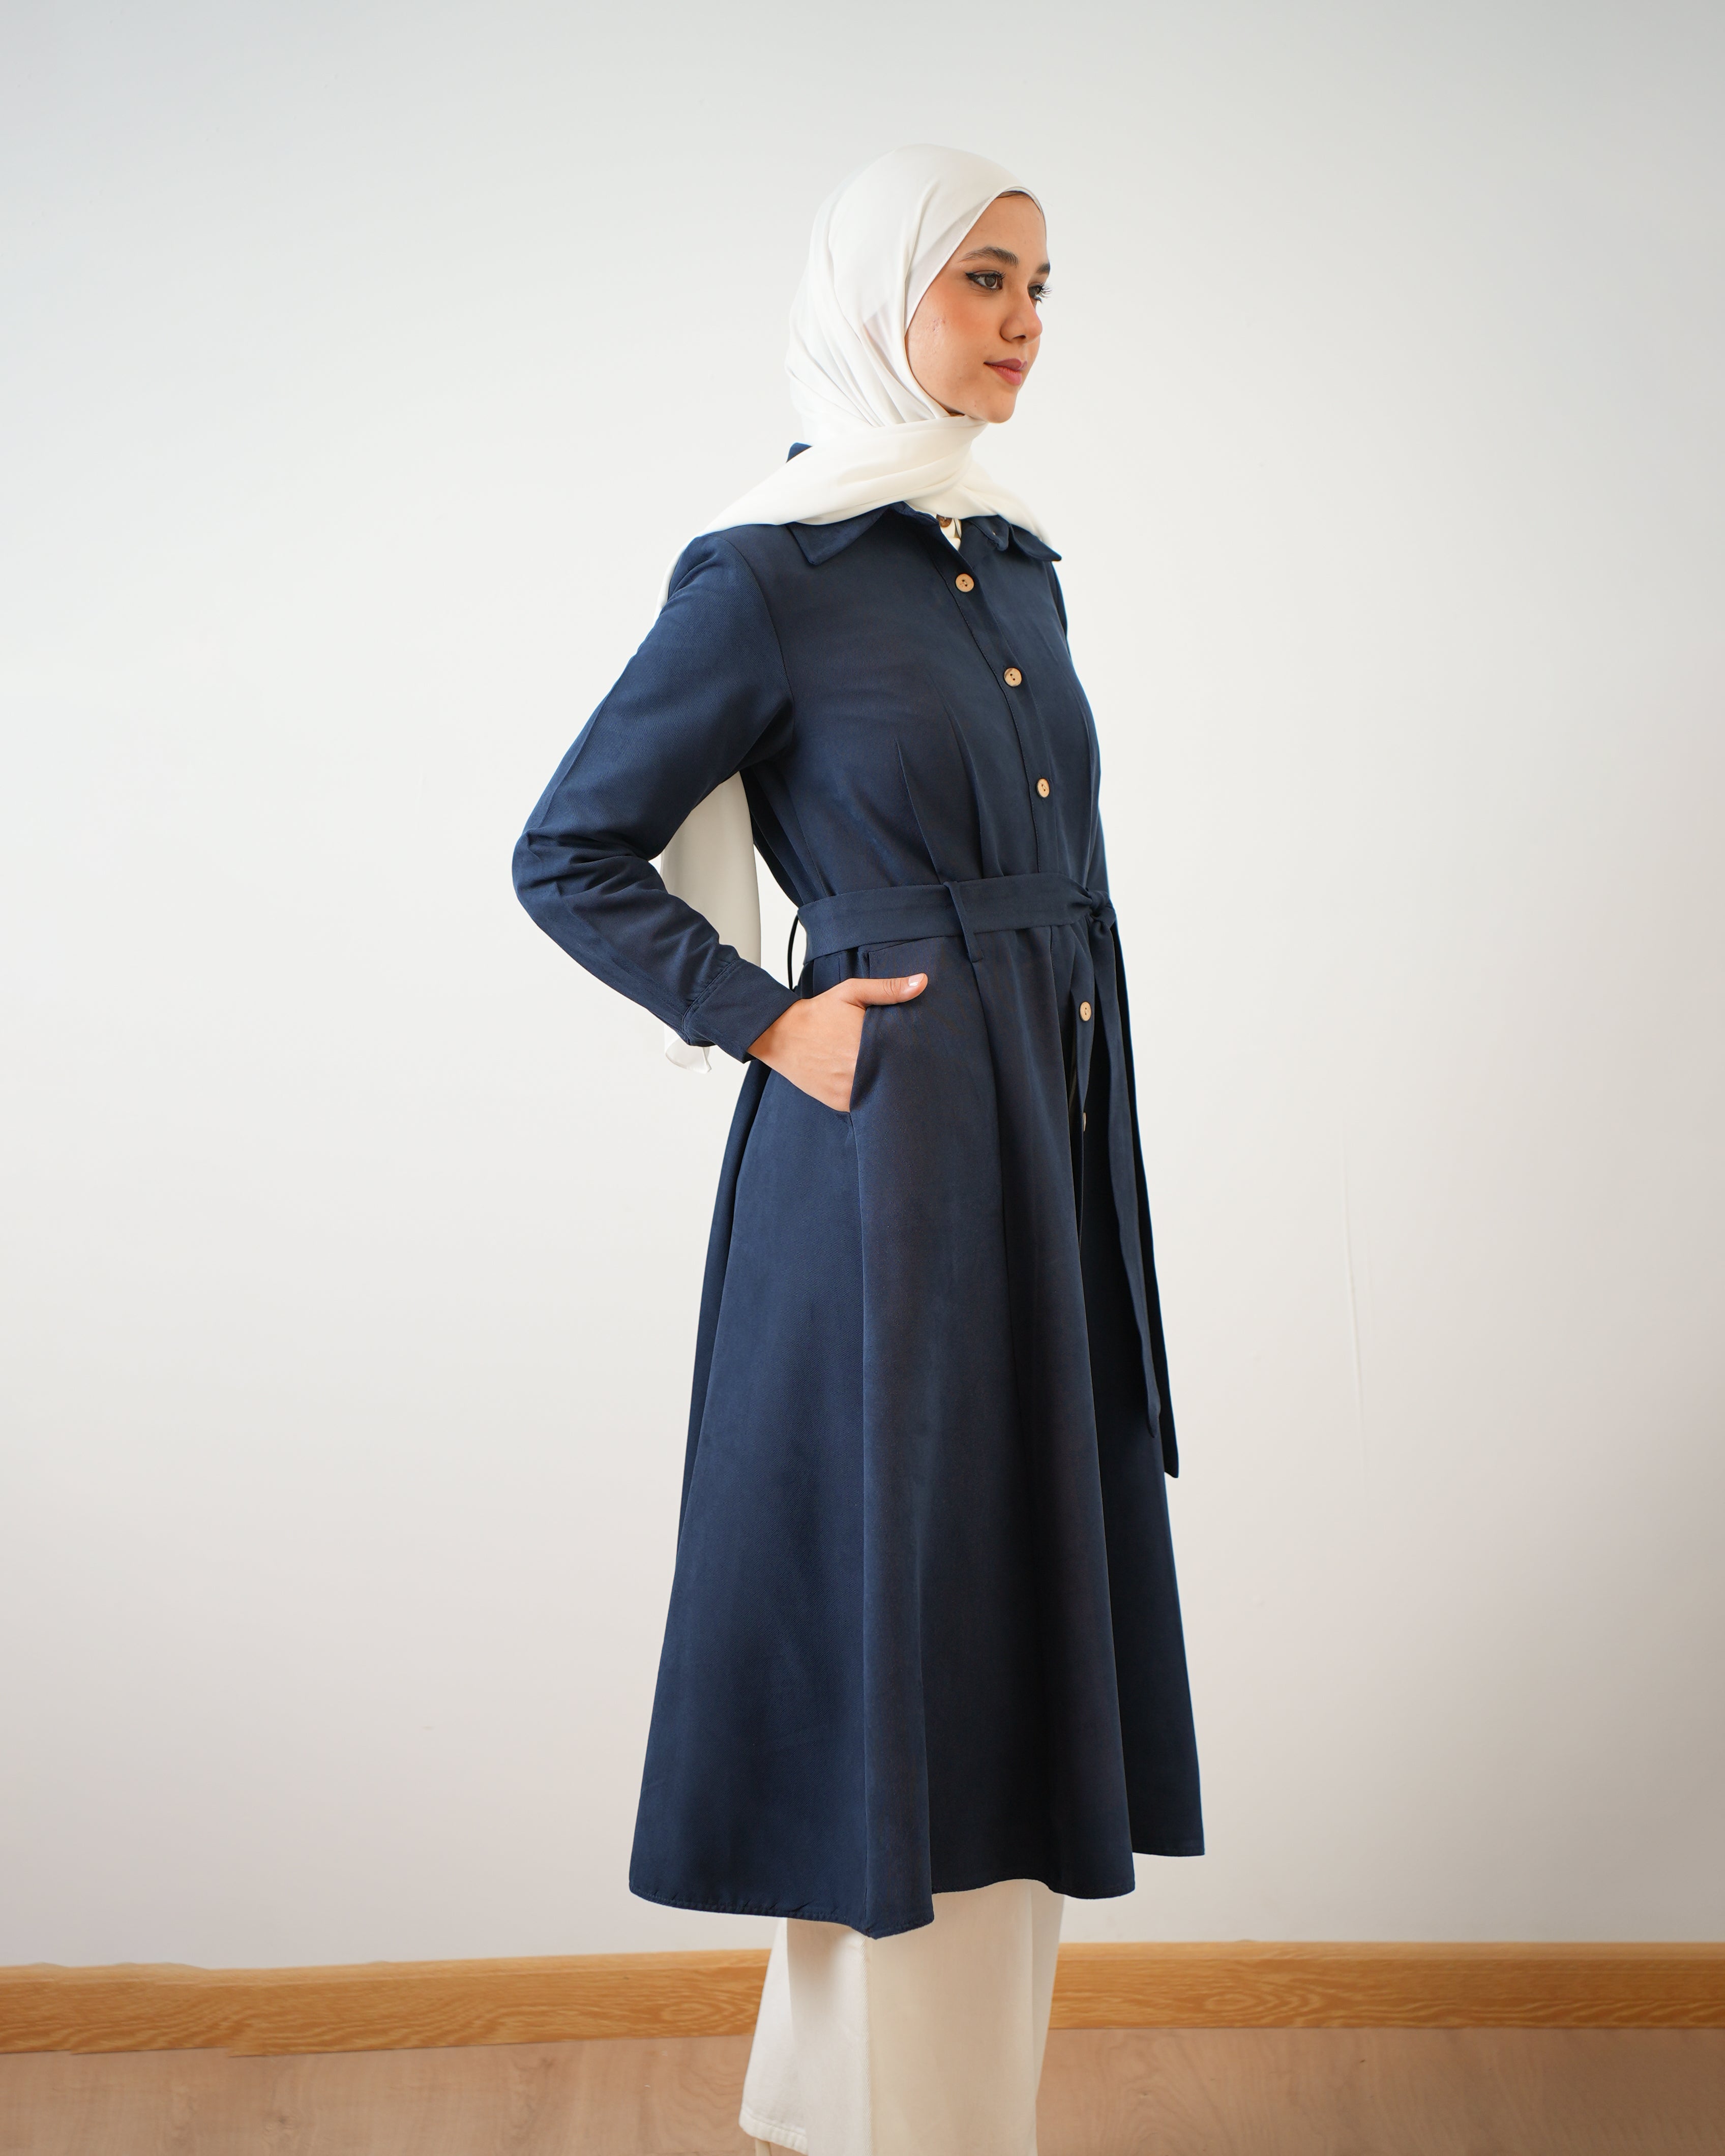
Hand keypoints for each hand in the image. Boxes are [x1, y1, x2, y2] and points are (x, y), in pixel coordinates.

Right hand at [748, 973, 927, 1111]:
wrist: (780, 1034)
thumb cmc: (818, 1012)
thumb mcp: (852, 992)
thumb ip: (888, 988)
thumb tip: (922, 982)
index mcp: (867, 1042)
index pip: (907, 1054)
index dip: (915, 1052)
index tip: (921, 1048)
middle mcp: (859, 1070)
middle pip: (897, 1075)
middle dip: (902, 1068)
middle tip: (907, 1061)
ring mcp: (849, 1090)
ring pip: (882, 1092)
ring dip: (887, 1083)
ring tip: (888, 1071)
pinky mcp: (840, 1103)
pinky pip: (865, 1103)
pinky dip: (870, 1094)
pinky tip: (870, 1081)